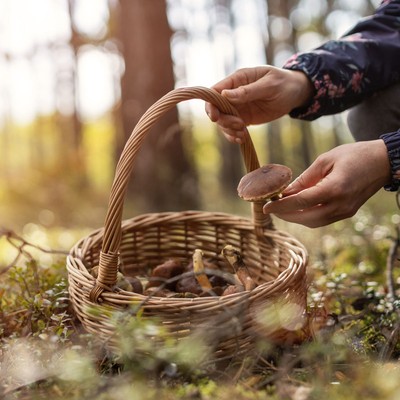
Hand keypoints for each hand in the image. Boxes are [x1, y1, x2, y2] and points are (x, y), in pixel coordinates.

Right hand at [205, 66, 312, 142]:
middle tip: (240, 125)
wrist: (295, 94)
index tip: (216, 118)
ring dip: (229, 130)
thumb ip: (248, 91)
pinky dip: (233, 136)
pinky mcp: (243, 118)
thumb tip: (225, 95)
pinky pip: (231, 129)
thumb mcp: (269, 85)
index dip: (211, 105)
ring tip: (243, 134)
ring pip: (222, 121)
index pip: (215, 91)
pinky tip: (242, 139)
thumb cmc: (283, 84)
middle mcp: (233, 94)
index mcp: (237, 80)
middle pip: (216, 109)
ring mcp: (237, 107)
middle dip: (223, 120)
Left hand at [262, 140, 390, 227]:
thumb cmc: (354, 155)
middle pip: (306, 218)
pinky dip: (307, 217)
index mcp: (334, 188)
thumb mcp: (325, 160)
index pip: (301, 202)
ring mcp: (345, 211)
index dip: (281, 206)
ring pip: (314, 222)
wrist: (384, 161)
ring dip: (295, 218)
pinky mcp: (348, 213)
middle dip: (285, 215)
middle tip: (271, 208)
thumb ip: (305, 178)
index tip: (266, 206)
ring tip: (281, 208)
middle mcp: (340, 204)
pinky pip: (323, 220)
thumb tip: (286, 192)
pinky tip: (298, 209)